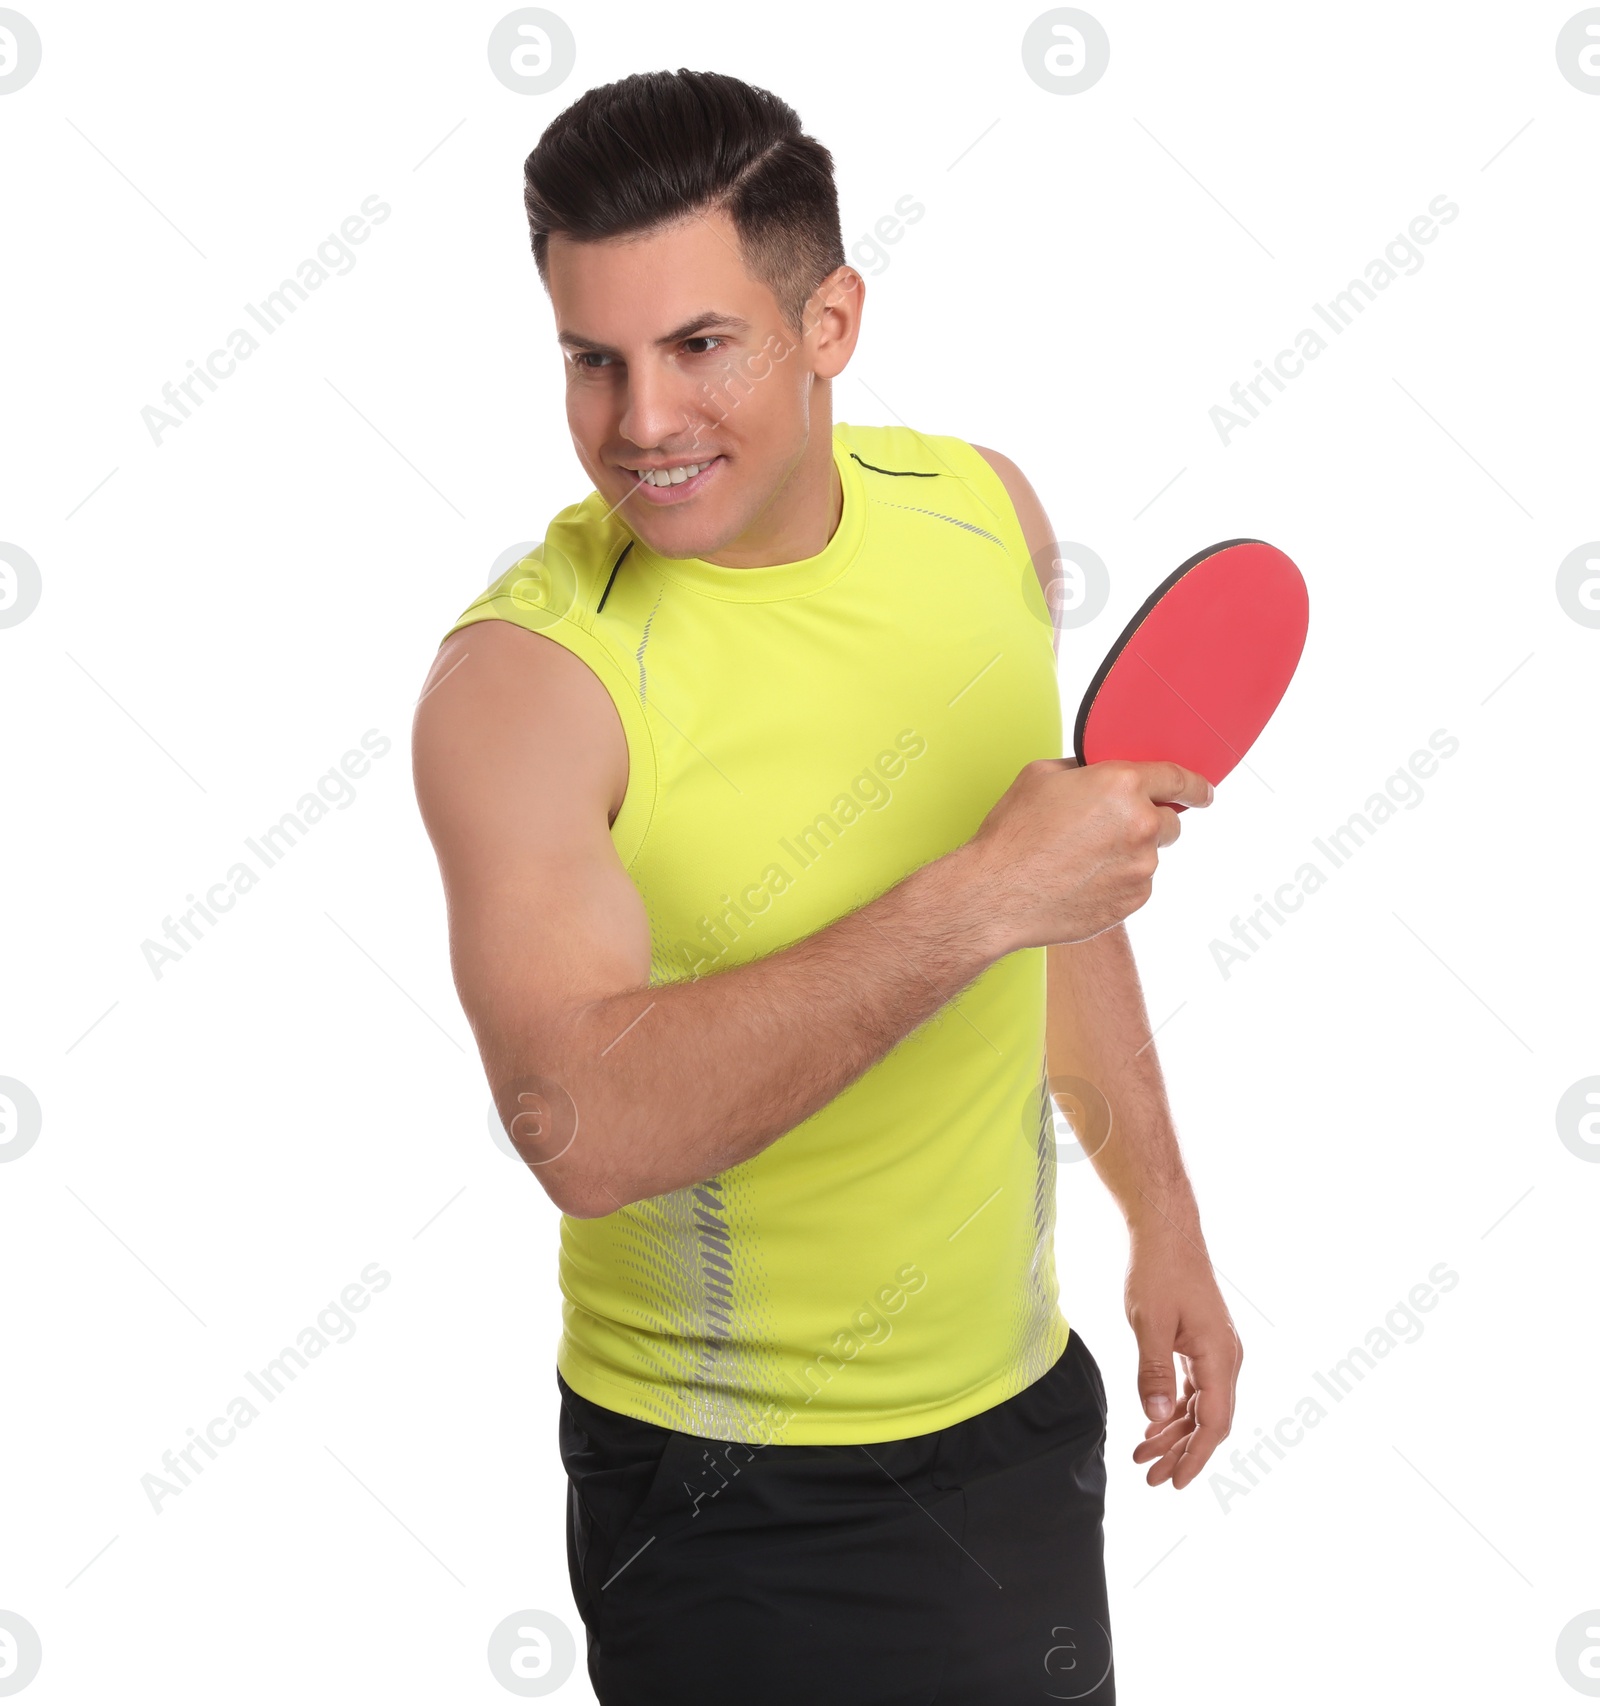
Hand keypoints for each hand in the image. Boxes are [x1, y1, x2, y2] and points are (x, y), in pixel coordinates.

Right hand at [969, 758, 1213, 951]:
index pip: (1180, 779)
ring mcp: (1141, 867)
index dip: (1197, 786)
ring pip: (1149, 855)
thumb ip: (1082, 769)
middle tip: (1107, 831)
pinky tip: (1080, 881)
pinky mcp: (1133, 900)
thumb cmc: (1012, 836)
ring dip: (1127, 854)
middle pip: (1170, 820)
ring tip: (1080, 860)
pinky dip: (1117, 881)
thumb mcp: (1041, 777)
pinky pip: (1136, 885)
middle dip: (1148, 822)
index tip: (1204, 793)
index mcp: (1122, 785)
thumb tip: (1096, 773)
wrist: (997, 894)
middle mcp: (1141, 825)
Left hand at [1125, 1221, 1240, 1489]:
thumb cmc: (1158, 1271)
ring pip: (1201, 1407)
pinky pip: (1194, 1388)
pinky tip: (1153, 1424)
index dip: (1195, 1457)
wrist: (1166, 1231)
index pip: (1214, 1423)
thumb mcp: (1149, 1323)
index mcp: (1220, 1356)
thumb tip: (1154, 1418)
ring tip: (1144, 1456)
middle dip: (1181, 1452)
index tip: (1175, 1483)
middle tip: (1149, 1477)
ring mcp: (1216, 1351)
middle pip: (1209, 1421)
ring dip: (1174, 1433)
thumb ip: (1153, 1372)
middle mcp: (1227, 1358)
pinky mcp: (1203, 1344)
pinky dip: (1175, 1409)